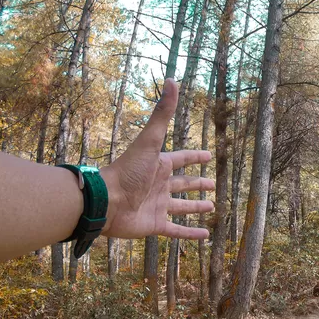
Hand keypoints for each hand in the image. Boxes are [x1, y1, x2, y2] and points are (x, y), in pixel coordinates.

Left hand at [101, 79, 214, 238]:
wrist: (105, 202)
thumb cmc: (127, 170)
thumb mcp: (149, 141)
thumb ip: (161, 114)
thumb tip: (172, 80)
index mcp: (158, 165)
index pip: (182, 159)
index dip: (195, 157)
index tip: (209, 156)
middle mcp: (159, 185)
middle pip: (183, 184)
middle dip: (197, 184)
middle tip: (212, 185)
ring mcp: (157, 206)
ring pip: (181, 207)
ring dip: (195, 208)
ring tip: (211, 208)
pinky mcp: (155, 225)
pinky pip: (177, 231)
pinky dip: (190, 234)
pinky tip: (205, 237)